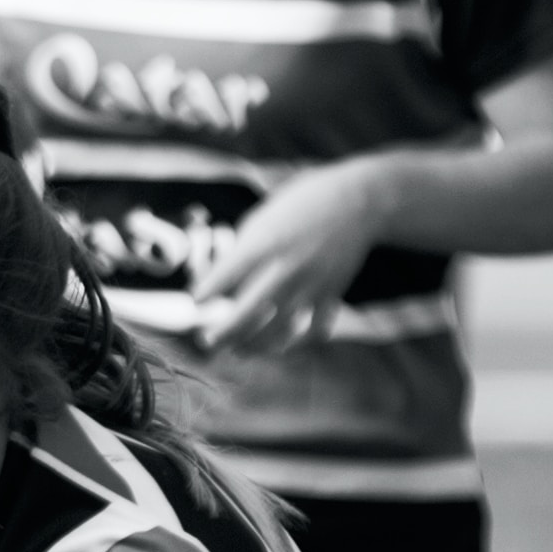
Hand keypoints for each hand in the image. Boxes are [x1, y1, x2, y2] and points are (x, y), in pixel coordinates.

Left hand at [182, 167, 385, 357]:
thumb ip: (240, 250)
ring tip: (239, 349)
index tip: (195, 302)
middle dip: (223, 334)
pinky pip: (313, 331)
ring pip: (277, 331)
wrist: (357, 202)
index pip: (225, 276)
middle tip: (207, 341)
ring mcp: (310, 285)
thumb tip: (215, 281)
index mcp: (264, 244)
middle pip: (247, 314)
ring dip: (254, 346)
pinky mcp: (331, 295)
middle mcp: (285, 268)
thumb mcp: (263, 218)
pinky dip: (298, 344)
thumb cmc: (301, 205)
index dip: (205, 293)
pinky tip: (282, 347)